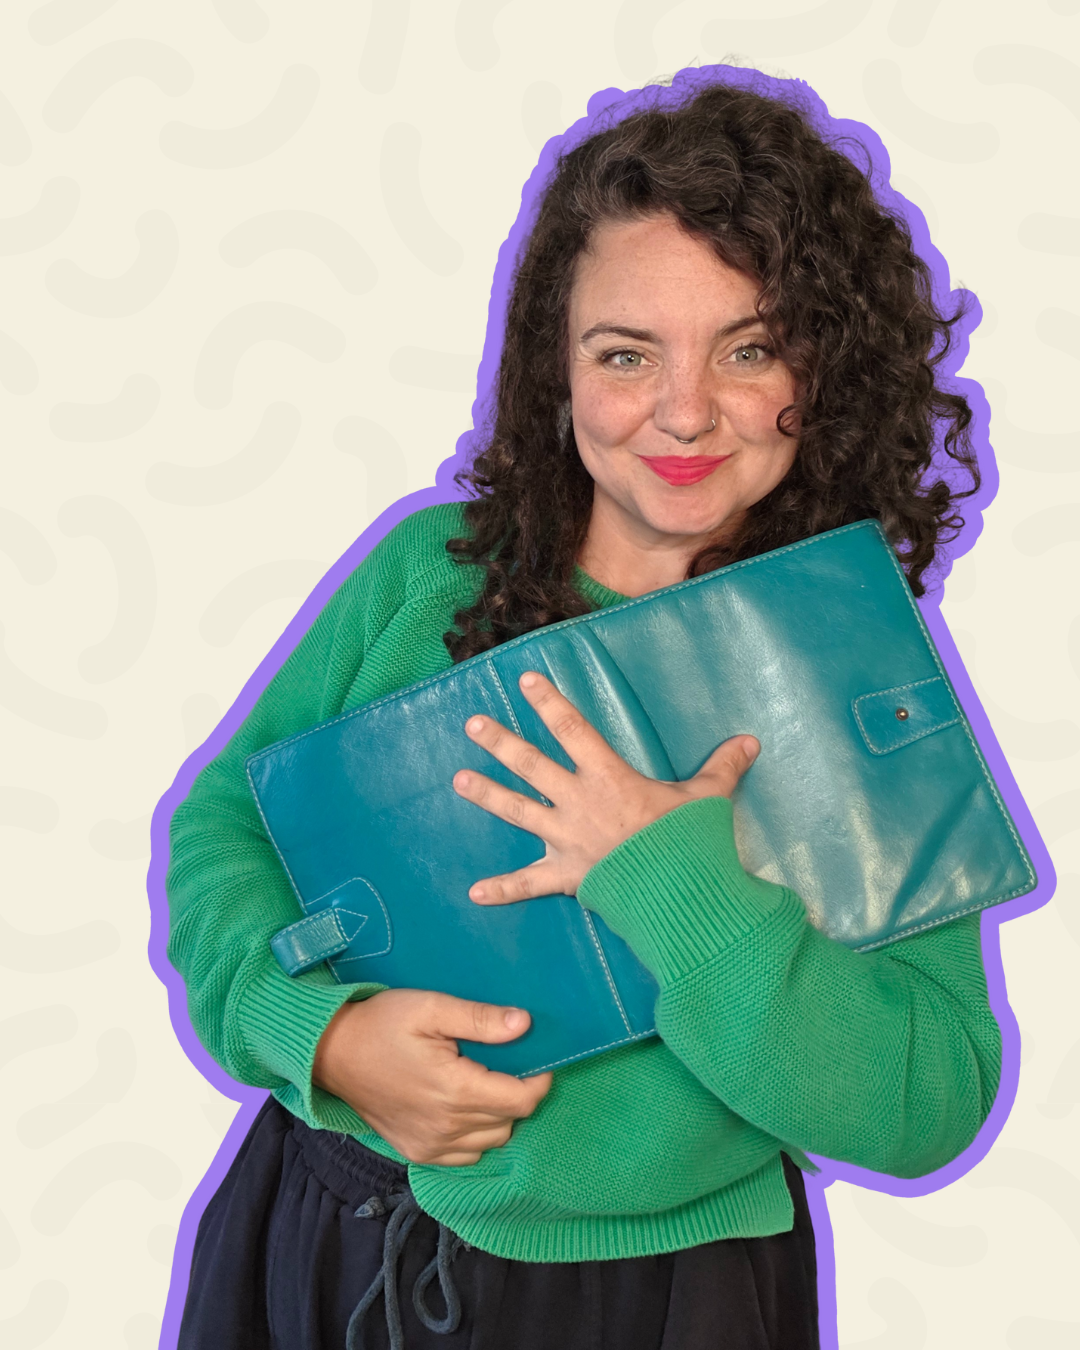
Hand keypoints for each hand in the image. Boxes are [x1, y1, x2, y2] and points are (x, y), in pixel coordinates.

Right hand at [311, 989, 552, 1165]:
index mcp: (455, 1091)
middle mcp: (446, 1127)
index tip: (539, 1057)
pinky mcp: (417, 1153)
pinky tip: (464, 1108)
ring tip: (485, 1082)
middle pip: (510, 1120)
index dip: (539, 1079)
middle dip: (518, 1092)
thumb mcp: (431, 1008)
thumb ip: (480, 1019)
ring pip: (491, 1141)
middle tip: (508, 1062)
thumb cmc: (381, 1024)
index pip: (522, 1100)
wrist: (330, 1053)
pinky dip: (476, 1136)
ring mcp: (430, 1146)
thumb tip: (525, 1023)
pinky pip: (465, 1156)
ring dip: (499, 1115)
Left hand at [453, 670, 758, 903]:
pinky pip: (529, 884)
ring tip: (457, 779)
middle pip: (531, 765)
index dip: (548, 701)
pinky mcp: (566, 876)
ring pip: (517, 812)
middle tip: (472, 725)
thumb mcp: (707, 799)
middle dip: (500, 742)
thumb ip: (722, 767)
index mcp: (608, 777)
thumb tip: (750, 741)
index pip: (572, 728)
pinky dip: (502, 890)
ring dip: (487, 795)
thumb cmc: (689, 843)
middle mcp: (578, 803)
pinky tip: (474, 892)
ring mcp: (566, 839)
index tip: (525, 679)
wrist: (677, 894)